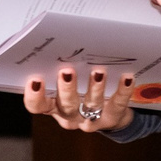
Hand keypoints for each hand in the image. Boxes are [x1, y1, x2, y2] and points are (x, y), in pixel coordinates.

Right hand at [23, 66, 137, 131]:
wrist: (109, 114)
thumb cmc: (79, 91)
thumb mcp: (63, 84)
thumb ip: (56, 69)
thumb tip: (53, 41)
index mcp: (52, 106)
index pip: (37, 106)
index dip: (34, 96)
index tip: (35, 80)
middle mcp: (69, 115)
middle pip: (65, 106)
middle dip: (66, 89)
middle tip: (67, 71)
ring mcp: (91, 119)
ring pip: (92, 105)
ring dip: (95, 88)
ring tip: (98, 72)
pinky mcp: (113, 117)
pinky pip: (118, 104)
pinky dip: (122, 91)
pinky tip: (126, 77)